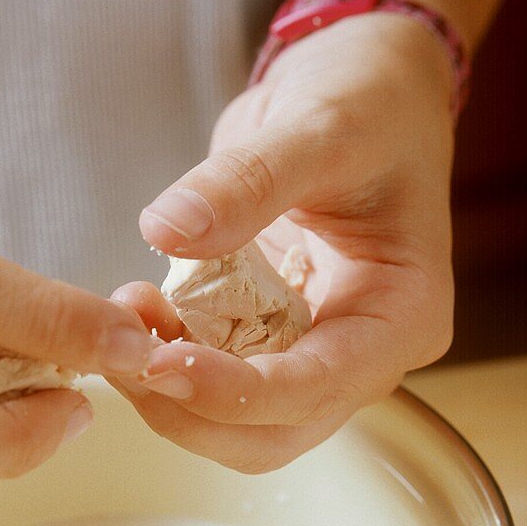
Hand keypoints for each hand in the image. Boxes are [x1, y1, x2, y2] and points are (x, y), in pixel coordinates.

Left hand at [113, 14, 455, 472]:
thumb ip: (249, 181)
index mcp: (403, 317)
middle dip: (190, 411)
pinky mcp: (270, 340)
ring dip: (169, 390)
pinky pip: (213, 376)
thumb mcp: (321, 127)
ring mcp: (314, 354)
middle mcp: (362, 355)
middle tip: (123, 355)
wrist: (366, 92)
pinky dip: (168, 359)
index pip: (317, 387)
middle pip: (272, 434)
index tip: (160, 364)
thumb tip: (165, 229)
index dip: (235, 392)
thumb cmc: (370, 104)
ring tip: (123, 319)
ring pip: (235, 423)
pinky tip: (138, 310)